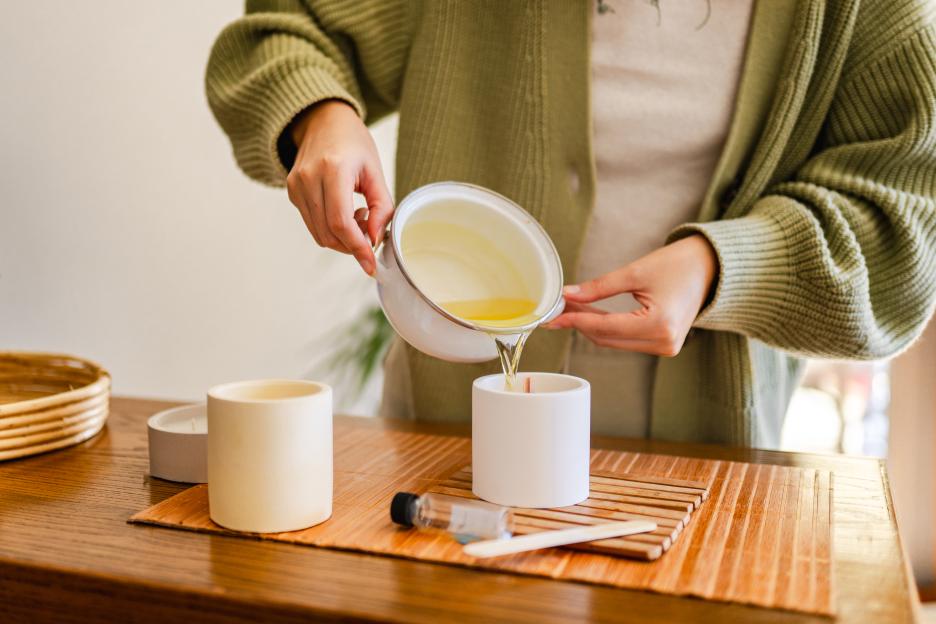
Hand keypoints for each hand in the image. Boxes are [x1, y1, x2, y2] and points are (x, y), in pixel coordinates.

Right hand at [286, 100, 393, 274]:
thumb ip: (382, 208)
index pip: (340, 222)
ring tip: (358, 217)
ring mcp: (296, 186)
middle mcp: (308, 178)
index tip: (371, 264)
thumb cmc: (353, 143)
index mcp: (333, 169)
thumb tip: (375, 240)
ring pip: (318, 234)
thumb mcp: (376, 172)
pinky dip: (330, 229)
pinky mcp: (291, 192)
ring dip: (342, 238)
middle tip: (370, 232)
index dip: (357, 248)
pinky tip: (343, 212)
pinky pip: (312, 224)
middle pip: (328, 233)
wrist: (323, 121)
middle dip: (352, 245)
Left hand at [544, 235, 717, 355]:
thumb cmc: (679, 264)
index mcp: (659, 325)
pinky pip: (626, 340)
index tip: (552, 314)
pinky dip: (607, 328)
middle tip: (557, 308)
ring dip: (590, 326)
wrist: (711, 268)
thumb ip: (599, 287)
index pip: (605, 328)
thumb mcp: (636, 271)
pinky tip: (589, 315)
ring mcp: (665, 348)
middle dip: (579, 323)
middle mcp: (664, 343)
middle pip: (606, 339)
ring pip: (614, 342)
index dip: (575, 320)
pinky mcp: (663, 345)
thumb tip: (568, 295)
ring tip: (570, 308)